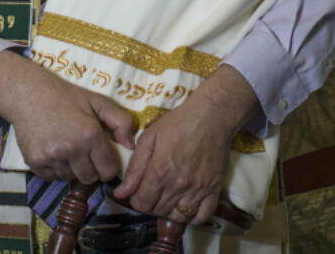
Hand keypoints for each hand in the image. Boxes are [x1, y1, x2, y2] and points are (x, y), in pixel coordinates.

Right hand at [0, 50, 134, 182]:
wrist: (28, 94)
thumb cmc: (66, 96)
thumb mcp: (98, 102)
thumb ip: (121, 121)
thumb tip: (131, 145)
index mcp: (90, 136)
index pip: (108, 171)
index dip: (108, 165)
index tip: (103, 157)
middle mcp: (71, 150)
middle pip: (89, 178)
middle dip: (91, 169)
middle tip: (84, 151)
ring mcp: (51, 158)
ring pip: (70, 178)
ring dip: (72, 168)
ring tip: (67, 148)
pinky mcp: (35, 163)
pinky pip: (52, 177)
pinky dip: (55, 169)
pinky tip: (53, 150)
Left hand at [112, 65, 257, 224]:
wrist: (211, 116)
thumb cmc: (177, 124)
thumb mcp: (149, 139)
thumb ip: (135, 168)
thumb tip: (121, 192)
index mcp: (159, 173)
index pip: (141, 204)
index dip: (136, 200)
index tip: (138, 192)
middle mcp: (178, 186)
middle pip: (158, 211)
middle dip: (150, 205)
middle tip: (152, 192)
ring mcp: (198, 190)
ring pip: (178, 217)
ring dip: (169, 212)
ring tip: (167, 199)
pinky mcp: (214, 190)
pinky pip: (202, 216)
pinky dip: (192, 217)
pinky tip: (186, 205)